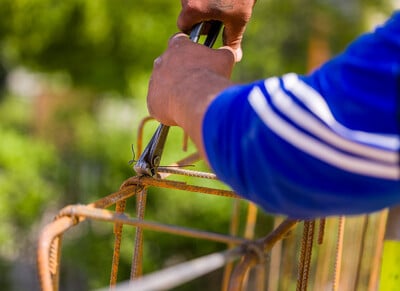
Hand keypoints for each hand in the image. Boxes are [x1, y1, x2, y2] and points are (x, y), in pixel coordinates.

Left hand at [147, 34, 234, 155]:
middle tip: (194, 84)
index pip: (179, 41)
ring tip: (188, 101)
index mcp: (178, 46)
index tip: (195, 58)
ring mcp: (154, 81)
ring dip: (172, 92)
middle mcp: (161, 61)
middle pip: (168, 65)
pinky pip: (158, 105)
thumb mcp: (224, 59)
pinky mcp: (151, 101)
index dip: (187, 50)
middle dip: (179, 73)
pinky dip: (168, 109)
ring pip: (162, 86)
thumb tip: (230, 53)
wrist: (197, 98)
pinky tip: (180, 113)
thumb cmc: (211, 75)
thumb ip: (224, 53)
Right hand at [177, 0, 255, 61]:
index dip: (193, 30)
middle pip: (187, 12)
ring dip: (203, 4)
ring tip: (221, 3)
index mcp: (193, 9)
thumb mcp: (238, 20)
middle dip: (200, 16)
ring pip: (191, 0)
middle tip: (218, 15)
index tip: (205, 30)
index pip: (182, 27)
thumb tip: (233, 58)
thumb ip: (232, 41)